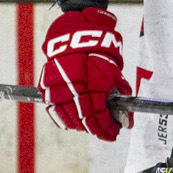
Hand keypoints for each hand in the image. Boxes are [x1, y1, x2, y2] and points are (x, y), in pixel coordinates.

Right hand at [39, 7, 124, 139]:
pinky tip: (72, 122)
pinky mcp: (46, 87)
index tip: (114, 133)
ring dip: (79, 127)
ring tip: (89, 126)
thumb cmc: (99, 57)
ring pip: (66, 118)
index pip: (98, 117)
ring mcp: (57, 88)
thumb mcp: (115, 75)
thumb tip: (126, 121)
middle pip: (83, 121)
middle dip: (96, 130)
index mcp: (92, 85)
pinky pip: (52, 110)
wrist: (76, 39)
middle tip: (104, 131)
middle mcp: (73, 88)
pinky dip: (63, 119)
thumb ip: (121, 97)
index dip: (107, 129)